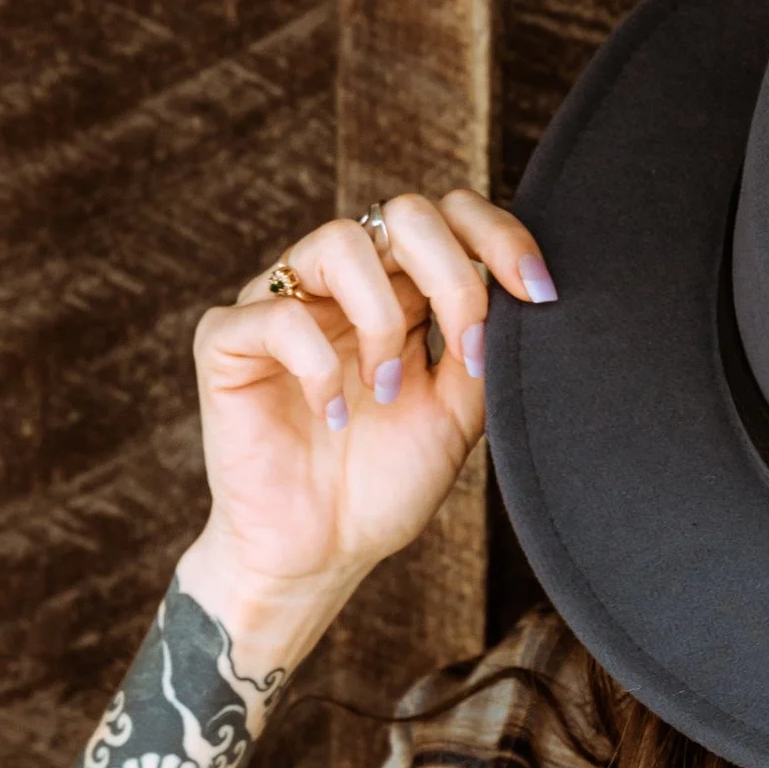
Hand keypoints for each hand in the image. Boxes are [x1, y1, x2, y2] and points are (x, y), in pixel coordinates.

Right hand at [181, 188, 553, 668]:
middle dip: (451, 275)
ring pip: (340, 241)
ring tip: (387, 390)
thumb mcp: (460, 415)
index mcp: (402, 292)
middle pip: (404, 212)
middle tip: (465, 351)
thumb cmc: (385, 484)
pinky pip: (279, 315)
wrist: (320, 555)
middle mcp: (344, 284)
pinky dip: (320, 368)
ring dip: (381, 318)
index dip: (500, 236)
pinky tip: (334, 417)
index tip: (540, 293)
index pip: (452, 217)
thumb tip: (529, 294)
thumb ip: (486, 350)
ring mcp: (284, 303)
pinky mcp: (228, 340)